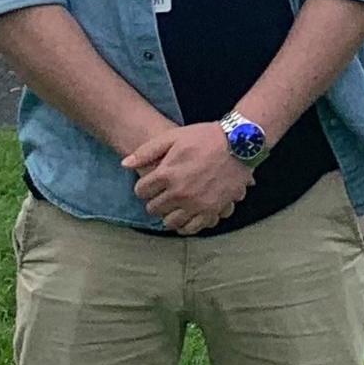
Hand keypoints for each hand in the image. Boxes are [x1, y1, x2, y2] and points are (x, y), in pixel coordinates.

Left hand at [120, 121, 249, 234]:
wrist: (239, 144)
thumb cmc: (205, 137)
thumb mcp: (173, 137)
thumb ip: (147, 151)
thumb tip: (125, 164)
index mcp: (166, 174)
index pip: (141, 191)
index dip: (144, 186)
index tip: (150, 184)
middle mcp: (179, 192)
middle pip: (153, 208)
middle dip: (154, 201)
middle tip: (161, 195)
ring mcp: (196, 203)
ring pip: (170, 221)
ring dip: (168, 215)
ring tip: (173, 207)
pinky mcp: (212, 210)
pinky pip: (192, 227)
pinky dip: (185, 225)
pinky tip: (185, 218)